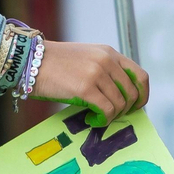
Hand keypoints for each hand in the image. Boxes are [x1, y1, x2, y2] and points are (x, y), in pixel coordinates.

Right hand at [32, 41, 148, 125]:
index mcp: (109, 53)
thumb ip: (105, 70)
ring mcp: (97, 74)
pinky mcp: (85, 88)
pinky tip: (92, 119)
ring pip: (120, 104)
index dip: (142, 95)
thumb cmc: (55, 64)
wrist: (30, 61)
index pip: (140, 76)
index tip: (135, 107)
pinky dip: (102, 120)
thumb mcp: (86, 58)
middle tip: (112, 116)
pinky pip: (106, 111)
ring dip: (111, 116)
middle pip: (132, 94)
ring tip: (97, 117)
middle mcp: (106, 61)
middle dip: (126, 110)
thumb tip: (120, 95)